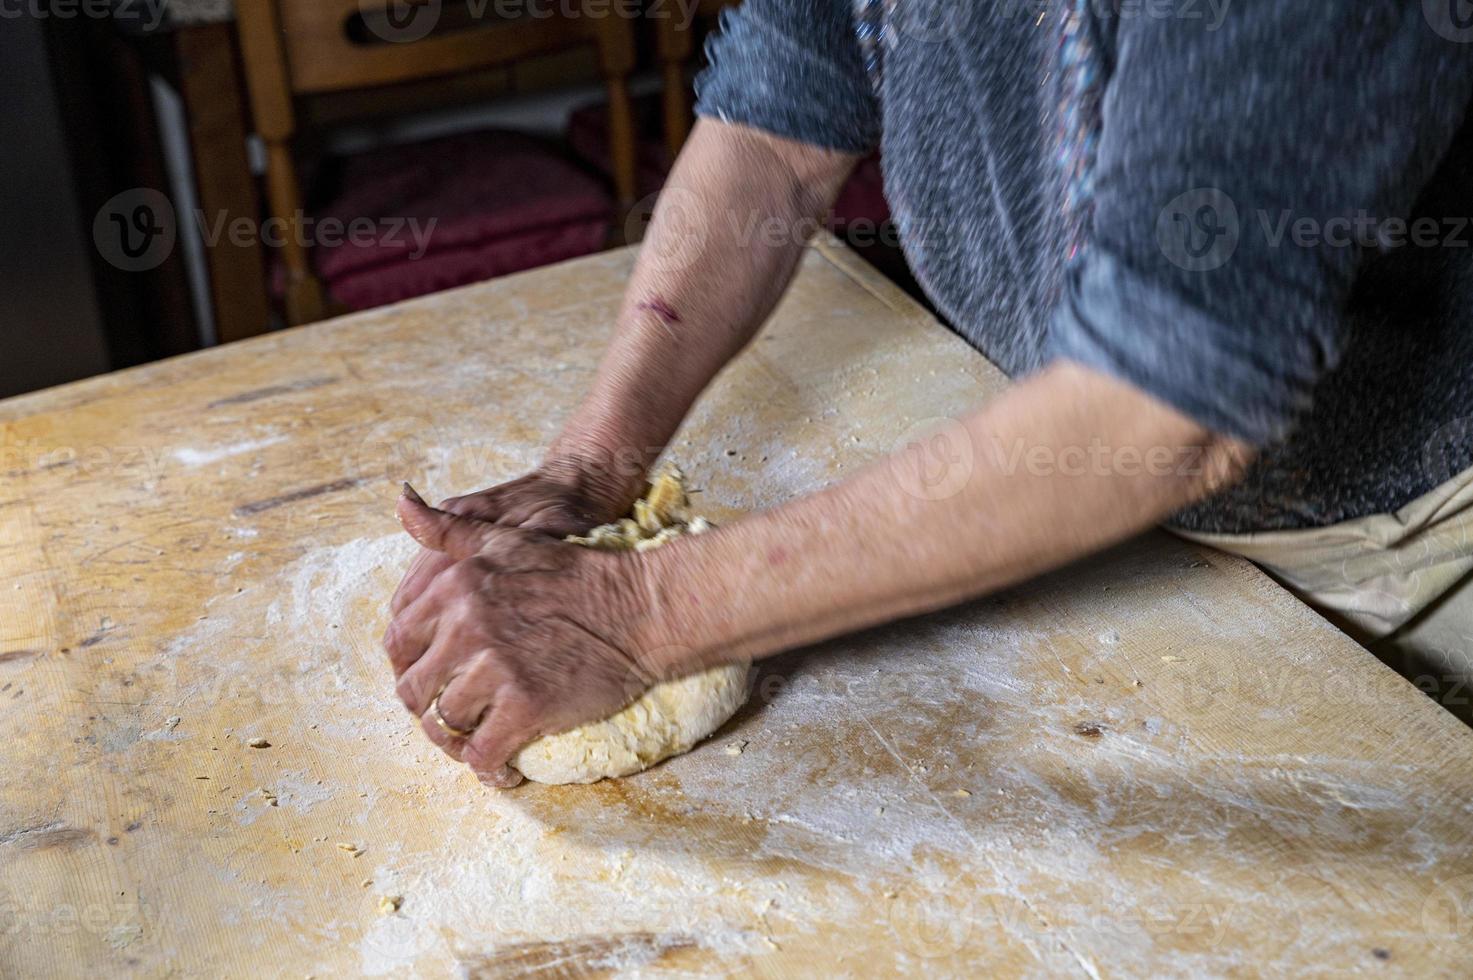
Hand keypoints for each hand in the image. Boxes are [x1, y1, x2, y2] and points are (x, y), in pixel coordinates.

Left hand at [384, 487, 663, 786]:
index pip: (398, 643)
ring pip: (445, 723)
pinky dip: (489, 769)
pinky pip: (483, 754)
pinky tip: (502, 769)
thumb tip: (401, 502)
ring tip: (475, 742)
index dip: (409, 668)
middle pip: (414, 689)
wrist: (640, 608)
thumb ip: (449, 531)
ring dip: (455, 741)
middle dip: (427, 708)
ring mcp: (496, 667)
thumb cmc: (577, 573)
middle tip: (450, 717)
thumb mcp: (505, 539)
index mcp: (455, 586)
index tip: (430, 680)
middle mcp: (467, 625)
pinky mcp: (526, 705)